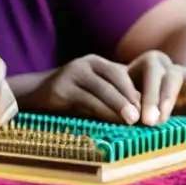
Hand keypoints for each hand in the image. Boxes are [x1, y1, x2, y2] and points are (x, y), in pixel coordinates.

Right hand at [25, 53, 185, 125]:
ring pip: (101, 90)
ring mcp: (70, 74)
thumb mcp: (93, 91)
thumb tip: (146, 111)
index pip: (121, 73)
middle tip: (145, 116)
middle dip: (131, 98)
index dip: (137, 90)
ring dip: (118, 106)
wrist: (33, 95)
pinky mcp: (59, 89)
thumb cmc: (71, 97)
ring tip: (132, 120)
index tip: (151, 109)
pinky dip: (100, 111)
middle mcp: (83, 64)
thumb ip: (114, 95)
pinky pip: (85, 100)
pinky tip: (109, 122)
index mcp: (95, 63)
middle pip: (114, 79)